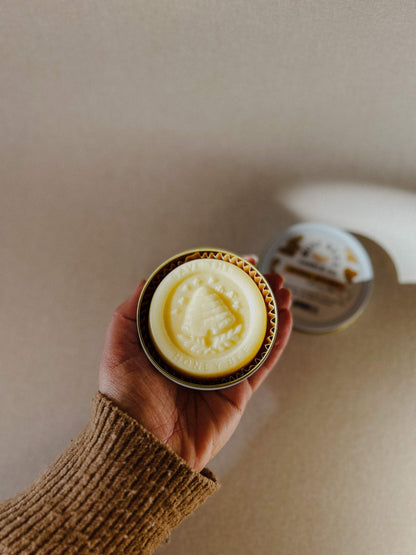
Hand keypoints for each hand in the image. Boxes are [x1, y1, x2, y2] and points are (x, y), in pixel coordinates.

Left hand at [99, 273, 291, 471]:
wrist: (143, 447)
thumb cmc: (126, 399)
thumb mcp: (119, 349)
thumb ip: (129, 314)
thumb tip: (147, 279)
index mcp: (176, 340)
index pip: (203, 303)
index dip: (221, 281)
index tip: (236, 261)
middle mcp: (202, 352)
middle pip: (234, 315)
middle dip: (253, 292)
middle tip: (267, 273)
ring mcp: (222, 371)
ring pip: (253, 335)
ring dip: (271, 310)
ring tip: (282, 288)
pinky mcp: (238, 392)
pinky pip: (262, 362)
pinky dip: (277, 341)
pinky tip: (286, 318)